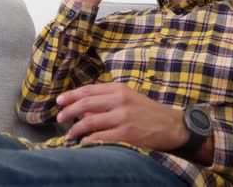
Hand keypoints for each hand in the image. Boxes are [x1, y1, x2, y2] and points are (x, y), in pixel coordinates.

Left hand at [56, 83, 186, 151]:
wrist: (172, 126)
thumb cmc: (148, 112)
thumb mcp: (129, 99)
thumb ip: (107, 100)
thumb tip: (84, 109)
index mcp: (119, 89)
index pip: (89, 90)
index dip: (71, 96)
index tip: (59, 101)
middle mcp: (120, 100)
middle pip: (85, 104)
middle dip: (68, 111)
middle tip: (59, 118)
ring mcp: (123, 117)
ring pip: (89, 121)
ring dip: (76, 129)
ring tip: (71, 133)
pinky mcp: (126, 134)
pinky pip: (99, 137)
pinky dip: (88, 140)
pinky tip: (84, 142)